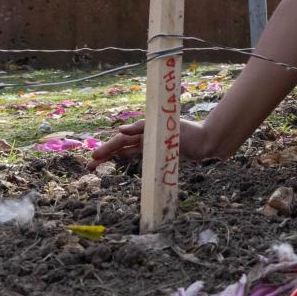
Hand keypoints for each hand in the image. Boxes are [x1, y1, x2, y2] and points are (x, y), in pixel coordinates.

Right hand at [87, 118, 211, 170]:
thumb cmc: (188, 133)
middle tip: (89, 166)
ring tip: (97, 168)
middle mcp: (147, 137)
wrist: (207, 143)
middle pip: (121, 146)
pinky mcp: (159, 155)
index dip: (107, 148)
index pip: (122, 140)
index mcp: (146, 130)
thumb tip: (120, 129)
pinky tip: (117, 165)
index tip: (94, 156)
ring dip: (112, 159)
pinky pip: (138, 158)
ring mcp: (152, 147)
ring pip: (127, 153)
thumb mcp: (165, 128)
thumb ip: (142, 127)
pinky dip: (126, 160)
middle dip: (105, 155)